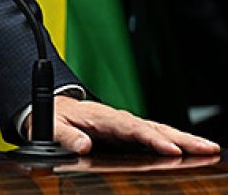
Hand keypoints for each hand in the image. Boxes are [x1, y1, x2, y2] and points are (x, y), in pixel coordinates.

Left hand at [51, 96, 221, 155]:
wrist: (52, 108)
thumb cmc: (53, 116)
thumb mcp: (51, 125)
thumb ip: (65, 135)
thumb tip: (83, 145)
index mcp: (102, 116)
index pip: (130, 128)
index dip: (151, 139)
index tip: (170, 150)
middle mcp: (119, 119)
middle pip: (153, 128)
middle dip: (181, 138)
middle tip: (207, 148)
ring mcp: (127, 126)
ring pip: (160, 132)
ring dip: (184, 140)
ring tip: (209, 149)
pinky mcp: (131, 134)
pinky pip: (156, 137)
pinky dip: (176, 143)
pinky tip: (192, 151)